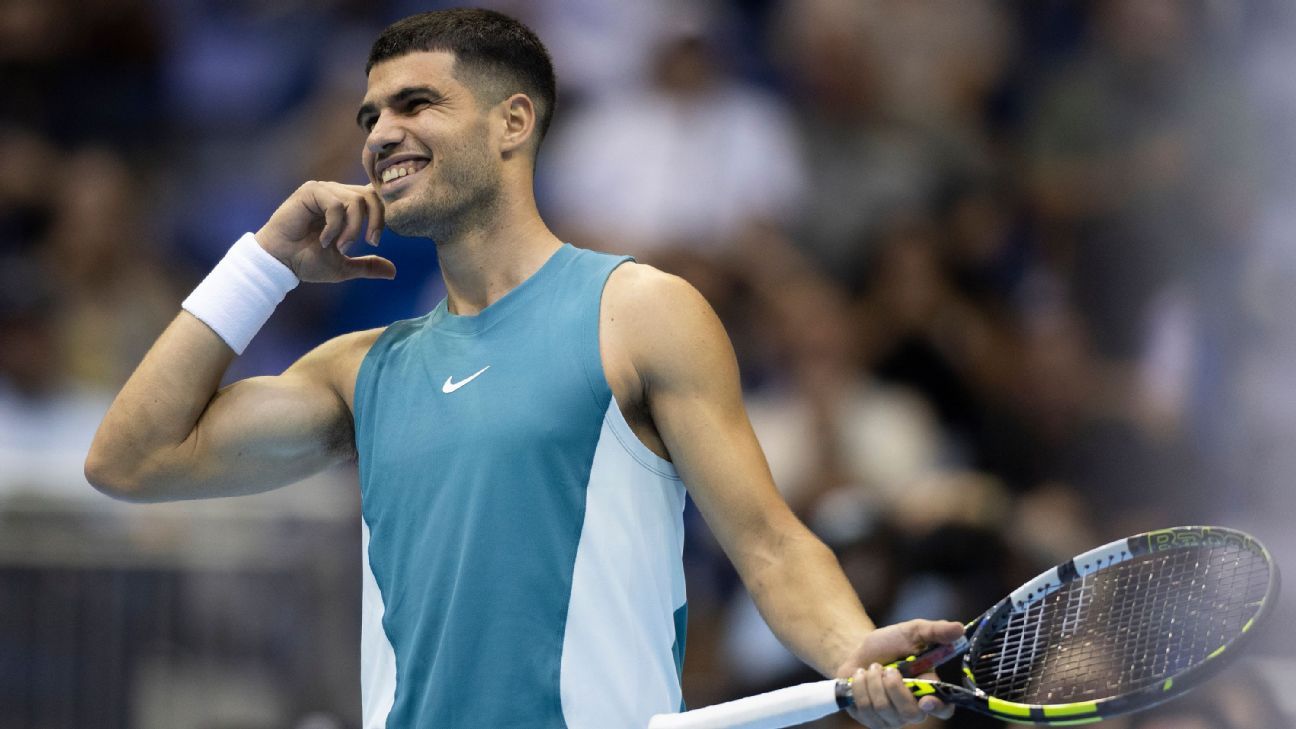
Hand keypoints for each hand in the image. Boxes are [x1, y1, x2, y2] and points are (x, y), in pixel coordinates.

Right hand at [255, 181, 395, 282]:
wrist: (280, 263)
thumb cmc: (307, 262)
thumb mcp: (344, 267)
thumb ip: (368, 266)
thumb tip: (393, 273)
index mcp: (347, 206)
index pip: (375, 199)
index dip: (382, 216)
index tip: (374, 242)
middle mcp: (336, 193)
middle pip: (371, 195)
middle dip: (376, 221)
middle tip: (370, 243)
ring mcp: (324, 190)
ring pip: (355, 201)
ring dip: (352, 229)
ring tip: (340, 248)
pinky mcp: (310, 192)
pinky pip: (336, 205)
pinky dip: (335, 226)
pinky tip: (324, 240)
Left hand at [836, 619, 964, 727]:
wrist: (860, 651)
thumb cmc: (891, 644)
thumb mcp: (912, 632)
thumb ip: (935, 631)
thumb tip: (959, 628)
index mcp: (930, 690)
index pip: (943, 709)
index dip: (937, 708)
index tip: (925, 700)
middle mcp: (913, 708)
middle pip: (909, 713)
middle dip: (894, 687)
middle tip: (889, 669)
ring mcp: (892, 718)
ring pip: (883, 708)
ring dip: (873, 681)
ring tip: (873, 668)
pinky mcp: (871, 719)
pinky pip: (864, 709)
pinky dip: (859, 686)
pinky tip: (860, 676)